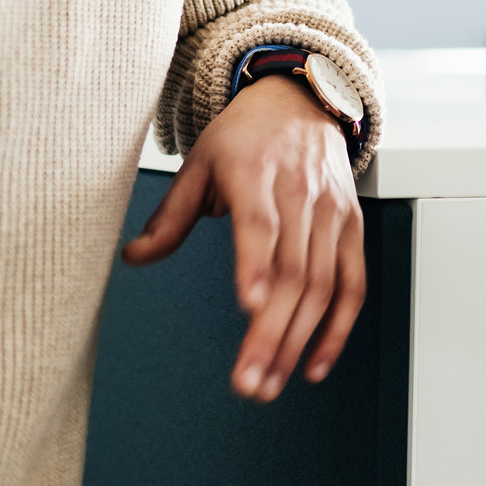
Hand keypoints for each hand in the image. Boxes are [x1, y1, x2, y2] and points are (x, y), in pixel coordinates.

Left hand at [122, 73, 364, 400]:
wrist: (301, 102)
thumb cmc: (246, 135)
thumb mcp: (200, 162)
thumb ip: (171, 215)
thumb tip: (133, 257)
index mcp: (257, 171)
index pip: (260, 222)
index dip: (255, 263)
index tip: (248, 305)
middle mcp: (301, 193)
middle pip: (292, 271)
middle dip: (271, 333)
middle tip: (249, 382)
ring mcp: (332, 212)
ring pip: (322, 286)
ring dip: (297, 343)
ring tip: (269, 383)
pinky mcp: (352, 227)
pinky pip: (353, 285)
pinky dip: (338, 329)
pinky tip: (315, 365)